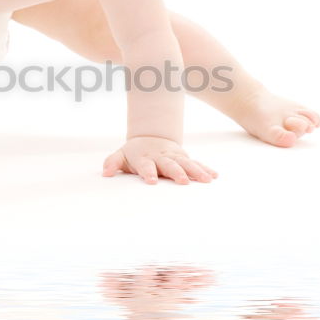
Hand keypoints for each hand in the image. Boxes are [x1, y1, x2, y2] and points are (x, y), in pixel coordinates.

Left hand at [102, 136, 217, 184]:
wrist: (151, 137)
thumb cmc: (135, 153)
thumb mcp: (121, 155)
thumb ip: (112, 163)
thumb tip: (105, 173)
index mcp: (145, 158)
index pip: (146, 166)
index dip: (148, 173)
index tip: (152, 181)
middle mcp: (162, 157)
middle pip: (170, 165)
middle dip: (177, 172)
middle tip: (182, 181)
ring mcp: (175, 157)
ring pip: (187, 163)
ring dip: (196, 171)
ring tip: (206, 180)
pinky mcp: (185, 158)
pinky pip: (196, 163)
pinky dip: (205, 169)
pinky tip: (214, 176)